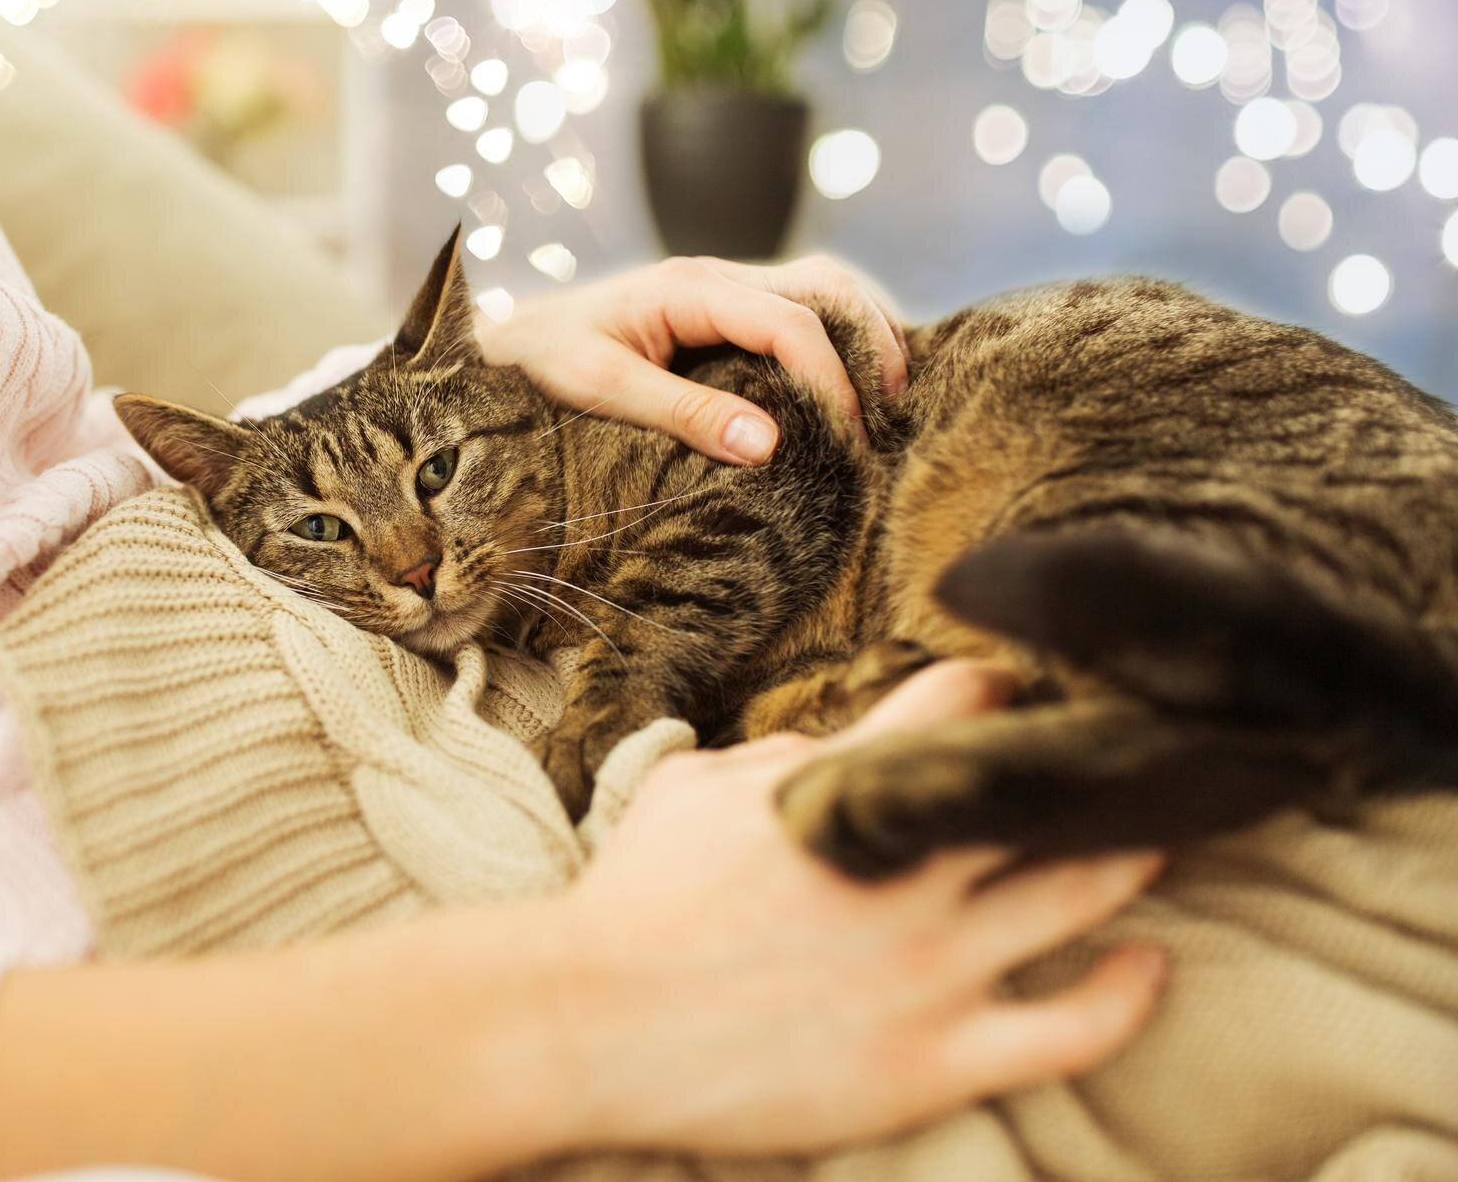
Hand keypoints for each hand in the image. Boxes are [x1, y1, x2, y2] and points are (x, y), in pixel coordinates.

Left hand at [474, 254, 909, 463]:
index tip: (848, 441)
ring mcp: (723, 289)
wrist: (503, 339)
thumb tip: (769, 444)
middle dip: (870, 343)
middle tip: (892, 417)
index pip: (789, 322)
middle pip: (826, 286)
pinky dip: (838, 341)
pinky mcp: (721, 311)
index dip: (830, 381)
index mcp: (689, 288)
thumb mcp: (601, 390)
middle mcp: (716, 277)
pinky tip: (850, 390)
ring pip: (823, 289)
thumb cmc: (540, 361)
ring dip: (864, 335)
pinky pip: (798, 310)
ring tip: (888, 403)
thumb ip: (683, 413)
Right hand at [547, 662, 1166, 1156]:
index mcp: (840, 789)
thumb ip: (776, 753)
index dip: (1000, 690)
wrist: (586, 1023)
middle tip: (1128, 754)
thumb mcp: (689, 788)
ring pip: (1082, 893)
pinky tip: (1150, 962)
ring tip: (1164, 831)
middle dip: (1094, 761)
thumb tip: (835, 747)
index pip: (960, 703)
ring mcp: (929, 968)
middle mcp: (904, 869)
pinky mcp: (934, 1061)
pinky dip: (1127, 991)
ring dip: (1135, 851)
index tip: (1021, 697)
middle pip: (1049, 791)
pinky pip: (1072, 1028)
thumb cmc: (629, 902)